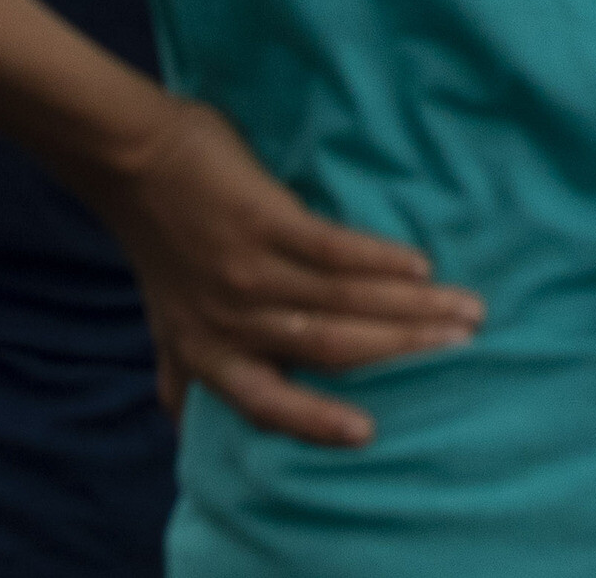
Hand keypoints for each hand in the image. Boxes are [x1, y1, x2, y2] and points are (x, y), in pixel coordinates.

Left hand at [83, 95, 480, 446]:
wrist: (131, 160)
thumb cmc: (157, 242)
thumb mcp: (162, 322)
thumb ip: (180, 373)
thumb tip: (181, 427)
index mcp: (209, 353)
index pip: (267, 404)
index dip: (315, 424)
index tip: (368, 435)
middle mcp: (230, 321)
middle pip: (330, 349)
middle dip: (402, 352)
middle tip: (461, 352)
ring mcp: (248, 270)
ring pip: (343, 302)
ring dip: (411, 309)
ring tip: (464, 311)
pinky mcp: (264, 220)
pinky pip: (333, 250)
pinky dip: (380, 259)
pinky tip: (419, 265)